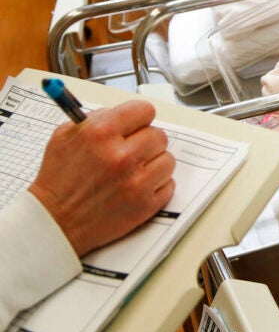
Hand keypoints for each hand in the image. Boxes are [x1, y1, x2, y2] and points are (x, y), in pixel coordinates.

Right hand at [29, 100, 175, 256]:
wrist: (56, 221)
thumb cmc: (59, 180)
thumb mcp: (65, 137)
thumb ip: (96, 119)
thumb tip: (122, 113)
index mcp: (101, 133)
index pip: (144, 111)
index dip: (140, 118)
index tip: (137, 124)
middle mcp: (121, 155)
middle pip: (159, 136)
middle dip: (146, 142)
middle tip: (133, 151)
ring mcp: (137, 182)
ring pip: (168, 160)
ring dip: (155, 164)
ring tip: (135, 171)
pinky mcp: (146, 204)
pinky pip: (169, 184)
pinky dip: (157, 185)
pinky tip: (137, 187)